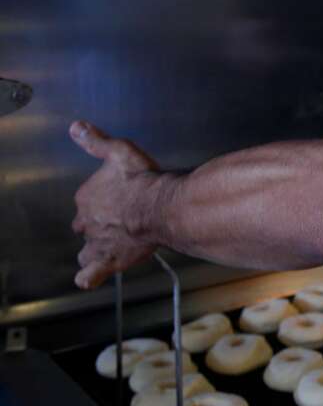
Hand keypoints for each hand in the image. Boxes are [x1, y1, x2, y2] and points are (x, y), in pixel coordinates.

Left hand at [70, 121, 162, 288]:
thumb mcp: (119, 152)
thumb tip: (76, 127)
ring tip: (102, 250)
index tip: (118, 196)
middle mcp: (88, 222)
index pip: (86, 200)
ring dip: (91, 250)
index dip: (101, 200)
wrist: (163, 206)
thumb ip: (96, 142)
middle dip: (97, 225)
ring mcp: (98, 242)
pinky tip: (89, 278)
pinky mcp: (110, 259)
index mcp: (87, 197)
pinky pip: (91, 274)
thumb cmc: (144, 180)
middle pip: (86, 225)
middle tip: (117, 221)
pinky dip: (89, 276)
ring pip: (86, 250)